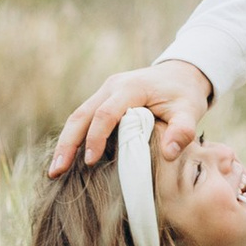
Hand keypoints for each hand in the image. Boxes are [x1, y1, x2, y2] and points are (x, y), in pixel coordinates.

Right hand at [49, 56, 212, 174]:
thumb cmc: (184, 94)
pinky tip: (67, 160)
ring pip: (77, 116)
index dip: (96, 137)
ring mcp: (105, 92)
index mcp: (131, 88)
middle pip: (82, 114)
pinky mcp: (103, 100)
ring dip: (65, 143)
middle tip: (56, 171)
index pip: (106, 113)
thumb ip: (183, 130)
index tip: (90, 162)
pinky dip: (73, 139)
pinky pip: (83, 119)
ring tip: (54, 171)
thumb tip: (169, 154)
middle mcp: (112, 87)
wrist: (181, 74)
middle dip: (68, 143)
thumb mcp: (191, 110)